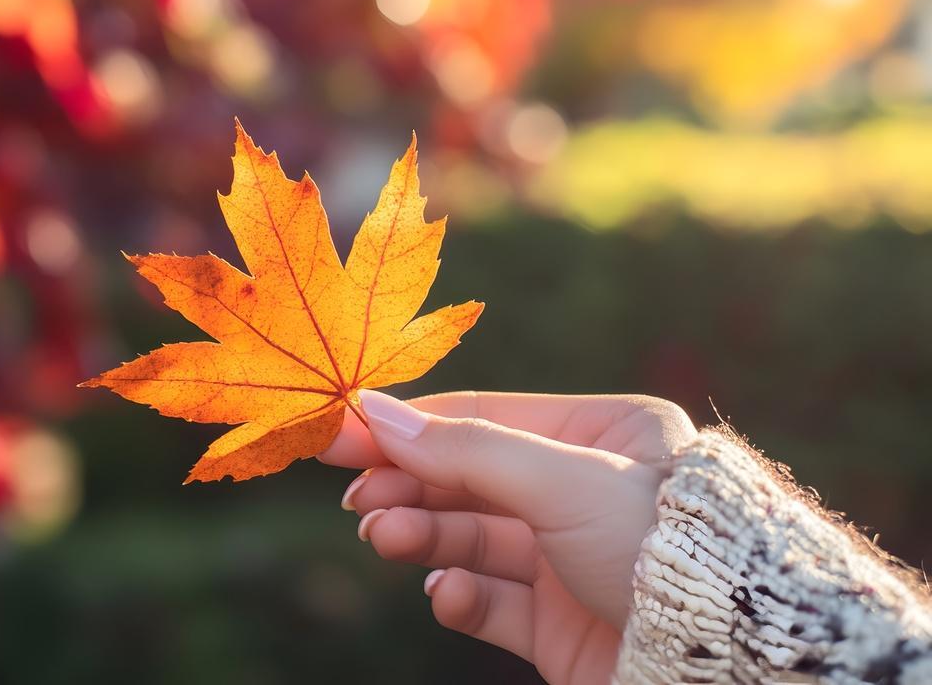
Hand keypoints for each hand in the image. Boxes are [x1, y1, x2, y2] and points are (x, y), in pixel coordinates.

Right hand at [320, 390, 695, 684]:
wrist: (728, 662)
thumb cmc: (662, 549)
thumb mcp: (562, 480)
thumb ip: (465, 450)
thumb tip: (375, 413)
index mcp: (605, 436)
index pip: (485, 418)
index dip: (411, 426)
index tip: (344, 432)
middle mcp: (586, 493)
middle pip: (470, 480)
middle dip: (410, 488)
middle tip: (357, 501)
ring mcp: (571, 561)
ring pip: (474, 541)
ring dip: (424, 538)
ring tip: (385, 540)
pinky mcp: (562, 626)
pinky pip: (495, 604)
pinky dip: (460, 597)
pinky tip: (445, 594)